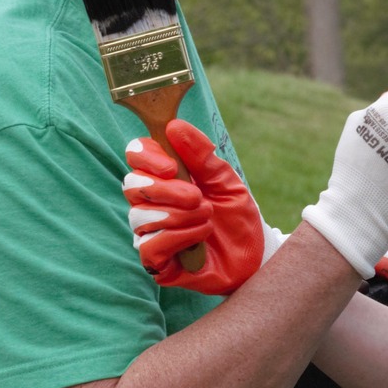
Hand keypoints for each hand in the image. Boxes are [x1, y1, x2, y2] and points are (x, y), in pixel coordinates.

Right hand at [123, 122, 267, 295]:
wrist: (255, 254)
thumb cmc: (236, 215)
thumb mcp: (225, 180)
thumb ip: (201, 155)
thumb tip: (174, 126)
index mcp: (164, 177)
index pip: (136, 155)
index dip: (147, 157)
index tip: (172, 167)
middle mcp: (150, 202)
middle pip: (131, 185)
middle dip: (165, 190)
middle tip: (197, 197)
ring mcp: (149, 232)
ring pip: (139, 216)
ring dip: (179, 215)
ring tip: (207, 217)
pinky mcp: (155, 261)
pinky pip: (149, 245)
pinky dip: (178, 238)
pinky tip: (200, 238)